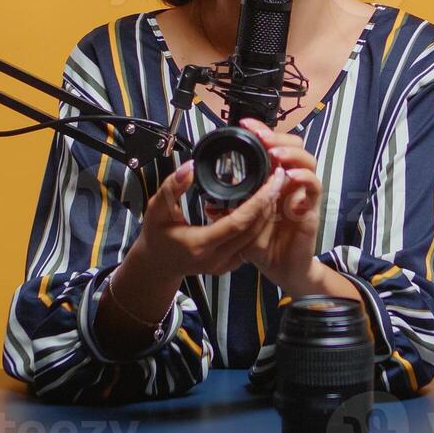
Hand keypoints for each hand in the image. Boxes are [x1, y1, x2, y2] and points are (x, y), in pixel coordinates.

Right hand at [128, 158, 283, 282]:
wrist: (157, 263)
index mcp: (200, 245)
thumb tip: (189, 167)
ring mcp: (224, 265)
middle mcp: (216, 258)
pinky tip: (263, 206)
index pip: (238, 222)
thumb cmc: (155, 235)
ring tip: (275, 187)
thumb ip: (172, 187)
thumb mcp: (156, 208)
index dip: (258, 200)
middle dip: (269, 202)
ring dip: (267, 213)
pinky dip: (259, 225)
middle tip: (278, 177)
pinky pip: (250, 244)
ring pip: (256, 238)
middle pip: (253, 230)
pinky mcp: (229, 265)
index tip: (272, 180)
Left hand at [220, 118, 356, 300]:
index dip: (262, 132)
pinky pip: (314, 188)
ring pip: (308, 161)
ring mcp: (303, 194)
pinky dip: (304, 179)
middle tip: (261, 136)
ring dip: (292, 154)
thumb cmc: (263, 244)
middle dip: (278, 136)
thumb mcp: (241, 223)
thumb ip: (230, 211)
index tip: (245, 124)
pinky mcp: (312, 209)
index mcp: (274, 180)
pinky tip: (289, 177)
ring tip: (276, 153)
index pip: (273, 147)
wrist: (281, 270)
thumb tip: (208, 202)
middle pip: (294, 146)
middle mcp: (291, 183)